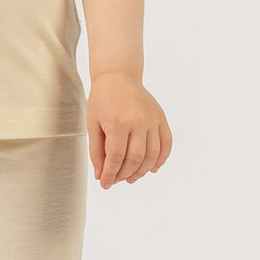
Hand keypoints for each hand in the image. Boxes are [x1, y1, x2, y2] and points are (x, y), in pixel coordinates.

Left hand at [87, 72, 171, 188]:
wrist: (118, 76)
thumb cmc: (102, 100)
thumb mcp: (93, 124)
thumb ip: (97, 151)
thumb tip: (101, 176)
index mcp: (119, 122)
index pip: (116, 157)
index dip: (110, 174)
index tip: (105, 183)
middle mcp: (138, 121)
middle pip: (135, 158)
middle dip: (124, 174)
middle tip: (116, 180)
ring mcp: (152, 119)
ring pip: (152, 155)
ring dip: (142, 171)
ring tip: (131, 178)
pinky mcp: (161, 117)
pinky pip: (166, 143)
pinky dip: (161, 159)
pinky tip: (152, 169)